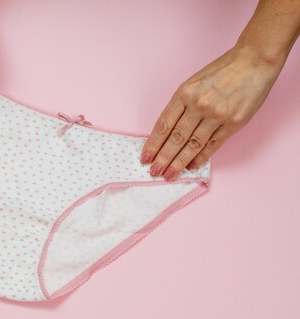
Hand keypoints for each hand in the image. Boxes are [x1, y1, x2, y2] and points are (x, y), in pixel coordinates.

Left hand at [140, 44, 284, 178]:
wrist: (254, 62)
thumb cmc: (221, 71)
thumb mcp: (193, 83)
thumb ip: (180, 105)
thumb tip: (167, 132)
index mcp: (184, 93)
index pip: (163, 125)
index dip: (153, 144)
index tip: (145, 158)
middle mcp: (199, 105)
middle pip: (176, 138)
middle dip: (163, 158)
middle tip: (155, 172)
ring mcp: (217, 115)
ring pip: (193, 145)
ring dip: (180, 162)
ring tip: (170, 175)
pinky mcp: (233, 123)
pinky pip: (213, 145)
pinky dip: (201, 157)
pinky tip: (191, 166)